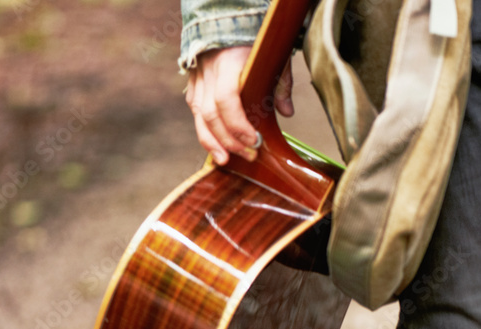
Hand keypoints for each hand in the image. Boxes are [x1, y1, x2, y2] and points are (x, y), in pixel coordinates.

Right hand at [185, 46, 294, 164]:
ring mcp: (198, 78)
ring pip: (199, 117)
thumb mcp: (274, 56)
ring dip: (212, 143)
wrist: (226, 17)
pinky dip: (205, 131)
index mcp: (229, 62)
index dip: (239, 125)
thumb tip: (287, 113)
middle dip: (229, 141)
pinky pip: (196, 111)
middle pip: (211, 115)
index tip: (255, 141)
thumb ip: (281, 84)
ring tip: (226, 160)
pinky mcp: (193, 83)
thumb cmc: (255, 38)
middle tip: (249, 156)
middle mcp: (209, 72)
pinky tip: (216, 146)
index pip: (227, 100)